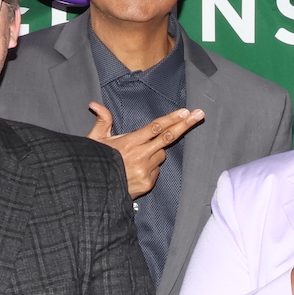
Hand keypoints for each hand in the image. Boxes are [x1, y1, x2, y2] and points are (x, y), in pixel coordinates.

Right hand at [87, 102, 204, 198]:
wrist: (95, 190)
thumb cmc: (96, 162)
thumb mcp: (95, 141)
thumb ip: (102, 121)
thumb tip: (94, 104)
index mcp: (129, 142)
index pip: (155, 128)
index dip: (171, 118)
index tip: (184, 111)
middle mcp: (140, 155)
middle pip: (168, 137)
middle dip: (185, 124)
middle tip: (199, 114)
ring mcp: (146, 170)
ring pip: (161, 154)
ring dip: (156, 152)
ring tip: (136, 157)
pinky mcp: (148, 183)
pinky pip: (157, 170)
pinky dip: (151, 167)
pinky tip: (136, 170)